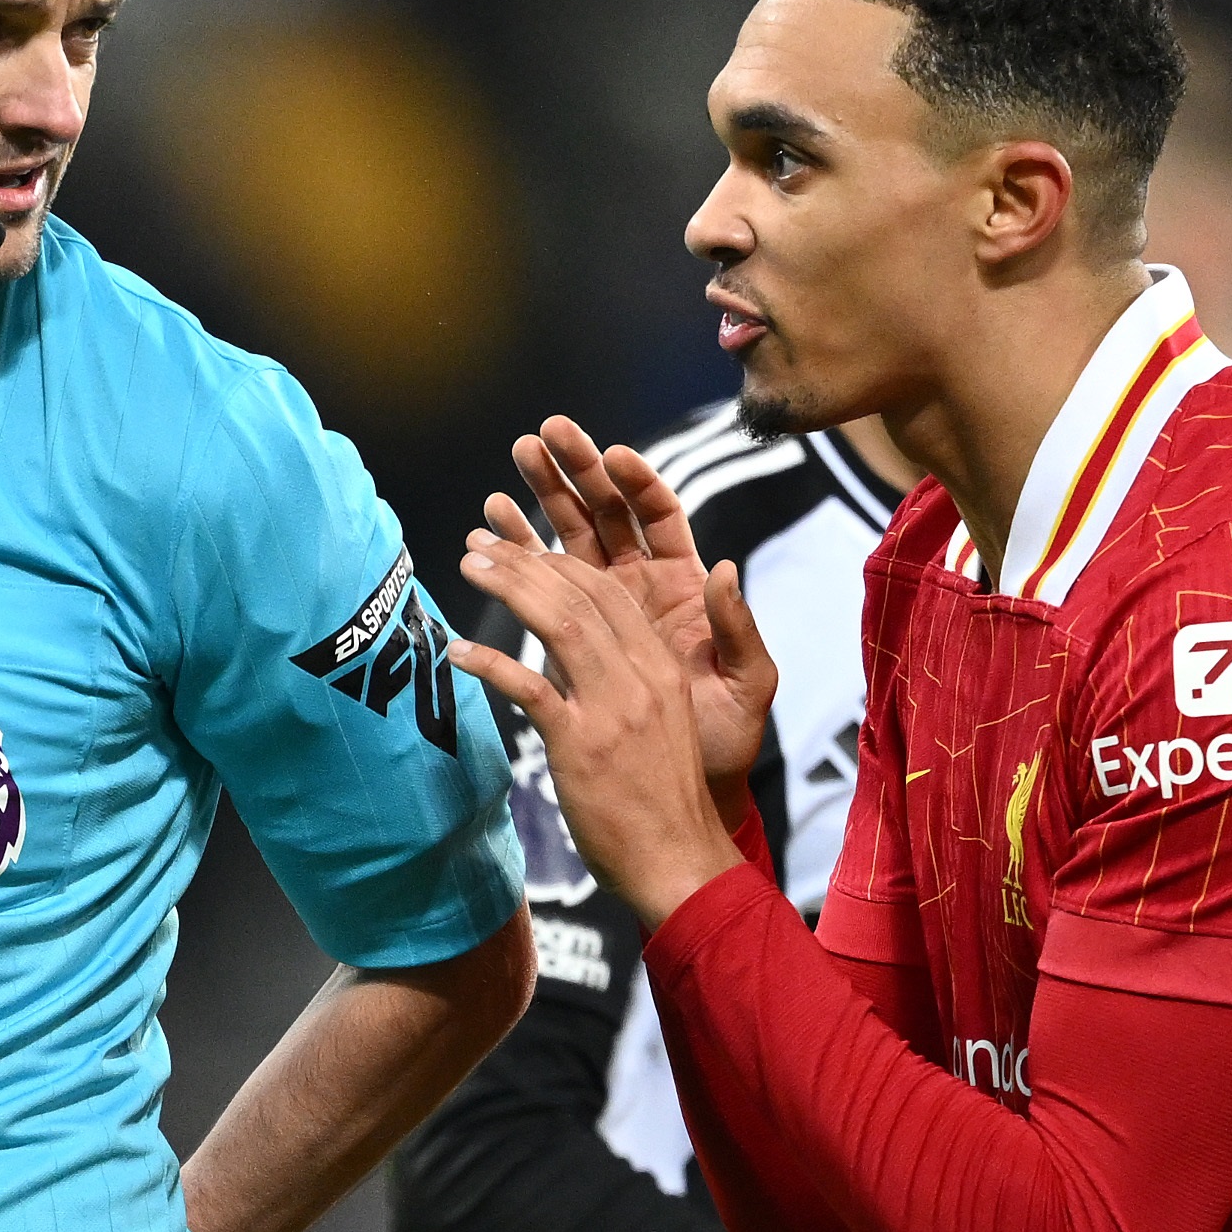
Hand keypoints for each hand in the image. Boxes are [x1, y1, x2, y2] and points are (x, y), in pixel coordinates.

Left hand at [446, 525, 754, 928]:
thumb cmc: (664, 795)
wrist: (681, 861)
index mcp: (661, 666)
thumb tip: (592, 642)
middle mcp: (640, 676)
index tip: (517, 547)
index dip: (558, 561)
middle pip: (578, 595)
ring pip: (556, 624)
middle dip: (524, 560)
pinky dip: (491, 662)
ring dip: (508, 587)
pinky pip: (530, 689)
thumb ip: (631, 673)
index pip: (607, 591)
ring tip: (469, 566)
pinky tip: (459, 650)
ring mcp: (612, 709)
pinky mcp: (582, 745)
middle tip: (479, 544)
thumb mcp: (665, 717)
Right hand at [494, 416, 777, 819]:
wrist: (684, 793)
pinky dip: (514, 568)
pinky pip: (539, 596)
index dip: (634, 482)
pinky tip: (485, 545)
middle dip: (572, 474)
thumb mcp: (746, 685)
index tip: (609, 455)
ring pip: (565, 545)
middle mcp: (640, 587)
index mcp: (682, 585)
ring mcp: (602, 612)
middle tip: (539, 438)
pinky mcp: (570, 643)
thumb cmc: (725, 741)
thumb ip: (737, 628)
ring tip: (504, 481)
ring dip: (534, 510)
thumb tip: (724, 568)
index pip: (657, 516)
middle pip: (602, 515)